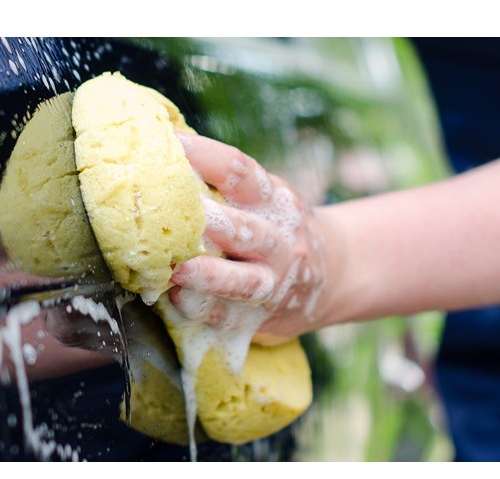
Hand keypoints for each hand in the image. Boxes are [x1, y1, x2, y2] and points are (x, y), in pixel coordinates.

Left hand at [169, 133, 330, 344]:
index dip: (206, 156)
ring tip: (179, 269)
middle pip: (245, 229)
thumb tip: (165, 141)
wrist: (334, 274)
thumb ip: (224, 181)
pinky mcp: (262, 316)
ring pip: (245, 279)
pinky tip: (180, 300)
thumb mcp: (264, 197)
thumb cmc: (277, 227)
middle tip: (177, 214)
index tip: (172, 144)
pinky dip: (207, 309)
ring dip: (211, 274)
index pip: (240, 172)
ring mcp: (273, 281)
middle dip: (212, 222)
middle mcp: (278, 239)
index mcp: (273, 199)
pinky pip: (233, 316)